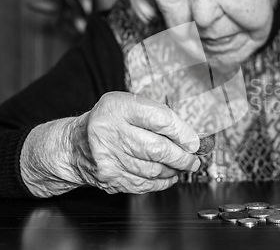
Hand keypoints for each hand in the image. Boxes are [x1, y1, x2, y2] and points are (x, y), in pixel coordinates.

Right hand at [69, 92, 199, 193]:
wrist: (75, 145)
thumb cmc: (110, 121)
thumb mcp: (129, 105)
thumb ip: (158, 115)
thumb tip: (190, 136)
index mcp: (118, 108)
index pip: (159, 119)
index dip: (183, 132)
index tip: (195, 140)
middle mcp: (111, 132)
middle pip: (158, 148)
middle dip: (182, 156)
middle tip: (194, 158)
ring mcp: (109, 158)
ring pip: (153, 169)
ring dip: (174, 169)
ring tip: (183, 165)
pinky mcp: (110, 178)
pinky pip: (144, 184)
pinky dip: (162, 181)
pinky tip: (169, 175)